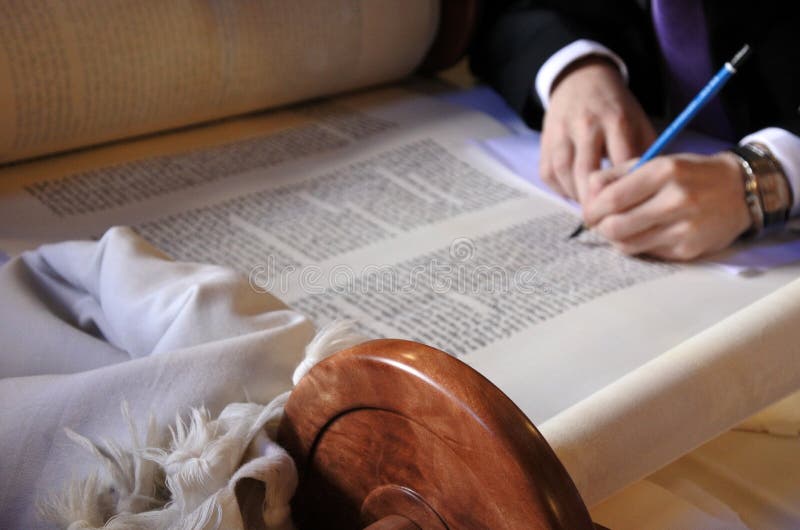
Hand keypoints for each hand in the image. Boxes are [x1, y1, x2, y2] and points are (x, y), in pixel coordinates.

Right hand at [540, 57, 655, 204]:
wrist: (581, 79)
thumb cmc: (615, 107)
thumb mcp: (638, 121)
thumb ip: (645, 153)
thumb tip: (651, 191)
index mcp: (615, 120)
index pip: (620, 163)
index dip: (625, 191)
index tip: (631, 210)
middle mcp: (585, 125)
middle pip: (586, 172)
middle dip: (595, 202)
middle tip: (605, 221)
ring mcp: (561, 132)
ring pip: (563, 173)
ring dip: (576, 197)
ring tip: (590, 210)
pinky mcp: (545, 140)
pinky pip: (548, 173)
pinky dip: (560, 189)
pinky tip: (574, 194)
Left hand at [583, 152, 751, 260]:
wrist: (741, 189)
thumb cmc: (690, 174)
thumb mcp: (655, 162)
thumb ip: (616, 176)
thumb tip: (587, 196)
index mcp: (663, 171)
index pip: (611, 199)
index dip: (591, 210)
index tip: (589, 213)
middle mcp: (675, 199)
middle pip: (614, 227)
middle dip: (600, 227)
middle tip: (602, 223)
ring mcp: (683, 228)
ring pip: (627, 245)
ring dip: (617, 239)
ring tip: (624, 228)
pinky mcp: (688, 249)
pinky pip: (648, 253)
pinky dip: (641, 245)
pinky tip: (650, 233)